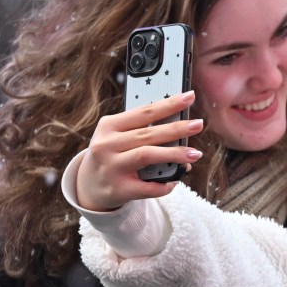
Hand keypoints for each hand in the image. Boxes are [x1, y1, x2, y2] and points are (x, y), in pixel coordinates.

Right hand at [75, 91, 204, 210]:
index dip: (168, 104)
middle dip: (176, 129)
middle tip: (198, 124)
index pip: (144, 112)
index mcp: (109, 126)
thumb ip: (142, 130)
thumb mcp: (117, 136)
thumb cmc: (112, 154)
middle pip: (148, 134)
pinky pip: (148, 187)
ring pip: (147, 155)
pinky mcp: (118, 189)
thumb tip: (181, 130)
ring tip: (195, 153)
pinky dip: (165, 184)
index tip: (189, 96)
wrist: (88, 185)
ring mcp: (111, 167)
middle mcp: (107, 145)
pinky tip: (176, 180)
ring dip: (174, 154)